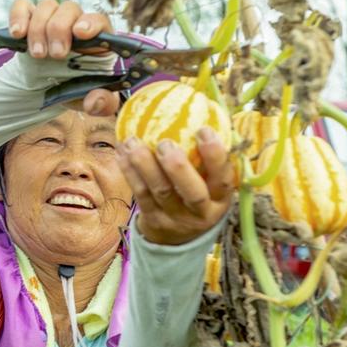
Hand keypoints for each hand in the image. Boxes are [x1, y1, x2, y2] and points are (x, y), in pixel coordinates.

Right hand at [8, 0, 119, 116]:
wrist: (51, 88)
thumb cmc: (78, 88)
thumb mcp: (93, 100)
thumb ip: (103, 102)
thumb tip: (94, 101)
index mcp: (98, 39)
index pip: (99, 20)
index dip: (90, 23)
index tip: (80, 33)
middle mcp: (75, 22)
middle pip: (69, 9)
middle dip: (59, 29)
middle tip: (55, 55)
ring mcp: (52, 18)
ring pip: (47, 6)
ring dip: (39, 29)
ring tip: (37, 55)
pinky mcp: (30, 19)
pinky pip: (23, 6)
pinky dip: (18, 16)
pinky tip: (16, 34)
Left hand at [115, 128, 234, 244]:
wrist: (177, 239)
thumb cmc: (197, 196)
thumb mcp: (211, 183)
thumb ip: (208, 156)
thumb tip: (203, 107)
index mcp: (221, 199)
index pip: (224, 179)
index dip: (215, 156)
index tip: (204, 129)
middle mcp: (201, 212)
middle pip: (192, 193)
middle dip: (179, 167)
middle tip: (165, 143)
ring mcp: (175, 219)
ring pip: (160, 192)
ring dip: (144, 165)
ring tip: (132, 141)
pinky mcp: (153, 220)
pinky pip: (140, 194)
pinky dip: (130, 172)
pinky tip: (122, 152)